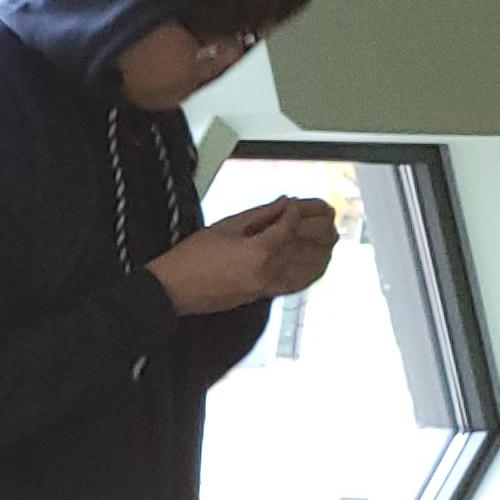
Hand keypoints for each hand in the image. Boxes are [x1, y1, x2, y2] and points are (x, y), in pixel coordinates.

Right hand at [149, 196, 337, 316]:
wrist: (171, 291)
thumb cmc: (189, 261)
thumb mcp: (224, 227)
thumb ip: (259, 214)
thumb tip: (282, 205)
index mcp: (259, 251)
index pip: (291, 225)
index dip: (294, 210)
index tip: (293, 204)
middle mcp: (269, 271)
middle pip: (307, 245)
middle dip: (319, 226)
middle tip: (322, 215)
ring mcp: (267, 286)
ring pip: (310, 267)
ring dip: (323, 250)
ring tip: (328, 236)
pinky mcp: (262, 296)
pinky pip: (296, 285)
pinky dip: (311, 273)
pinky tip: (318, 264)